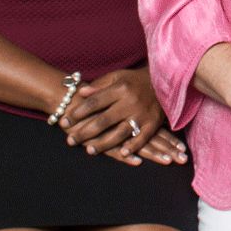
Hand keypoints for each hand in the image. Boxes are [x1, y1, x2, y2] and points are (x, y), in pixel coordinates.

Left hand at [60, 66, 183, 165]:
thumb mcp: (117, 76)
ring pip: (120, 132)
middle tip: (71, 140)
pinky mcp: (153, 123)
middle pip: (103, 120)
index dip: (78, 112)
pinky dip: (133, 146)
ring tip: (89, 150)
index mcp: (119, 88)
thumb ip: (99, 85)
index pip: (94, 102)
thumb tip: (81, 92)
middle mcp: (129, 102)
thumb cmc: (135, 80)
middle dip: (85, 131)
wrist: (164, 80)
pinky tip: (123, 154)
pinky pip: (142, 138)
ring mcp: (141, 114)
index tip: (65, 120)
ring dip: (104, 143)